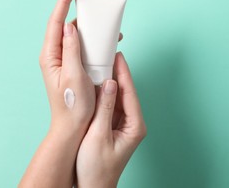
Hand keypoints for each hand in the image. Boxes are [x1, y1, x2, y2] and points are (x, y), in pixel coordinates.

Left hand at [20, 0, 95, 186]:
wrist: (73, 127)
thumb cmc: (73, 106)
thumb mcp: (74, 77)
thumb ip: (71, 51)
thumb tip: (70, 27)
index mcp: (51, 56)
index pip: (56, 22)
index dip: (63, 2)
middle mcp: (55, 56)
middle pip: (66, 27)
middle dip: (81, 14)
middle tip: (96, 7)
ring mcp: (64, 62)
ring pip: (76, 38)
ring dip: (91, 31)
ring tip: (109, 30)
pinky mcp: (73, 67)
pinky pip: (82, 48)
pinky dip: (94, 43)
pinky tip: (107, 45)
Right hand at [76, 52, 146, 187]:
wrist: (93, 186)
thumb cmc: (96, 168)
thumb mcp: (98, 136)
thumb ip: (104, 108)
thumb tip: (110, 83)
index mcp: (135, 126)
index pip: (130, 93)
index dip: (124, 73)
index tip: (118, 56)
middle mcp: (133, 123)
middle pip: (126, 93)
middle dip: (118, 74)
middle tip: (109, 54)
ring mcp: (124, 124)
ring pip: (118, 97)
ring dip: (111, 82)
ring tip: (103, 63)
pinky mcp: (114, 126)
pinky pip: (111, 104)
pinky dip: (105, 93)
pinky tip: (98, 82)